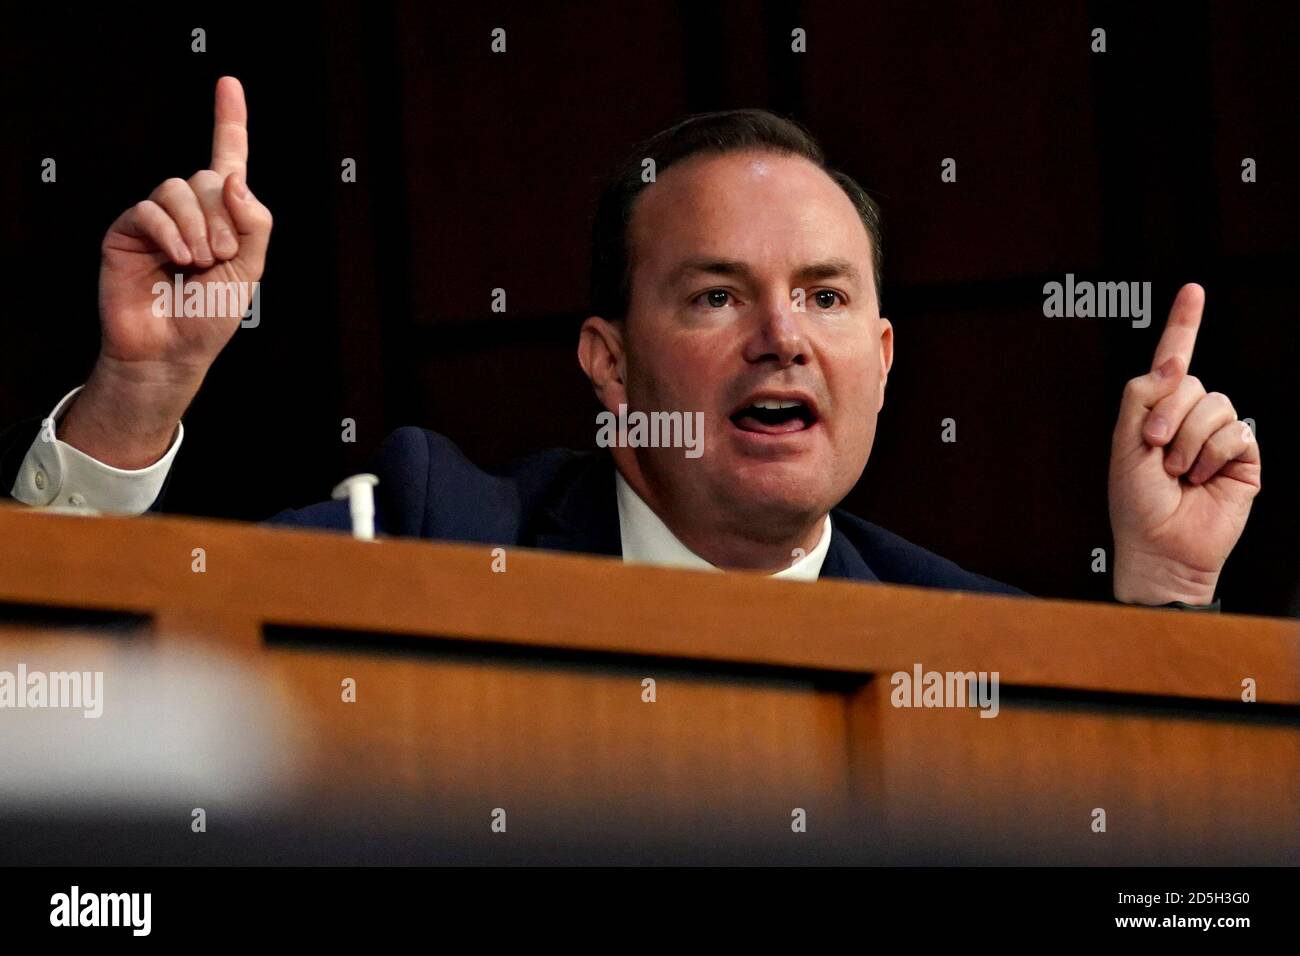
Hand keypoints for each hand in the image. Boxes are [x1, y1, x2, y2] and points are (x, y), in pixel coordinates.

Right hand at [61, 76, 272, 466]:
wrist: (172, 352)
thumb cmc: (211, 316)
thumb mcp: (250, 269)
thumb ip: (253, 221)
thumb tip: (232, 175)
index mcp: (224, 217)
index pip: (228, 159)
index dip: (229, 121)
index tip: (229, 83)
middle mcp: (190, 210)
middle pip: (209, 177)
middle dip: (224, 217)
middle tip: (222, 256)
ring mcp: (157, 219)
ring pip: (180, 189)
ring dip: (199, 227)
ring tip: (199, 263)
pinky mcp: (127, 230)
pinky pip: (151, 209)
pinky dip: (171, 232)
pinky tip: (178, 259)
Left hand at [1108, 284, 1260, 604]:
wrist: (1159, 545)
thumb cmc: (1136, 502)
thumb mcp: (1124, 443)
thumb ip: (1142, 396)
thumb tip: (1174, 362)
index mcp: (1156, 411)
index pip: (1173, 361)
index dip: (1184, 325)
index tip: (1193, 291)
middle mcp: (1189, 418)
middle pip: (1190, 382)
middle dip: (1168, 414)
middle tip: (1154, 449)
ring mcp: (1218, 436)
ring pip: (1215, 405)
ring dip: (1189, 440)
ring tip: (1178, 472)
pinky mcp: (1243, 456)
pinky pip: (1236, 431)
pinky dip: (1212, 455)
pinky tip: (1202, 478)